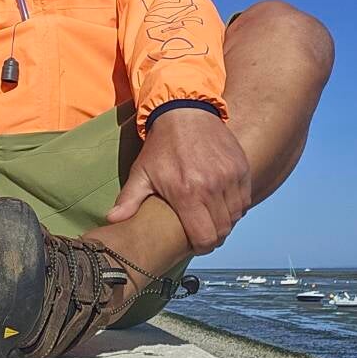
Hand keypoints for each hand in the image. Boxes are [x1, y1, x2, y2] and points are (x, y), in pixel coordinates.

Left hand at [107, 108, 250, 253]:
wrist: (184, 111)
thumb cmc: (162, 145)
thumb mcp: (142, 171)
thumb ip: (129, 199)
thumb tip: (111, 220)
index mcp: (186, 193)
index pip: (205, 238)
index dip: (200, 246)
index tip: (195, 242)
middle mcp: (211, 186)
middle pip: (222, 230)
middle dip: (213, 236)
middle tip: (203, 230)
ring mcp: (229, 176)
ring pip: (235, 216)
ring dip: (225, 220)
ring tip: (211, 215)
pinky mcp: (241, 167)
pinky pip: (245, 199)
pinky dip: (235, 204)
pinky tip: (221, 200)